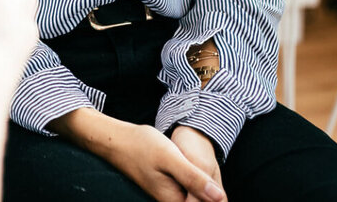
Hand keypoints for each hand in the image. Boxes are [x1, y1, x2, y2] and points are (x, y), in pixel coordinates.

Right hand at [50, 109, 224, 201]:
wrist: (116, 139)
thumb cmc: (141, 146)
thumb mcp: (170, 158)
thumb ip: (194, 178)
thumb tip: (220, 197)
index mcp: (174, 201)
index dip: (215, 195)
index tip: (208, 177)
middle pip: (200, 200)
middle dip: (207, 187)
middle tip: (189, 163)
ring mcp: (169, 196)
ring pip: (194, 195)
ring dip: (200, 183)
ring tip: (185, 162)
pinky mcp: (167, 187)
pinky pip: (187, 189)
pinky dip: (192, 179)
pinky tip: (186, 163)